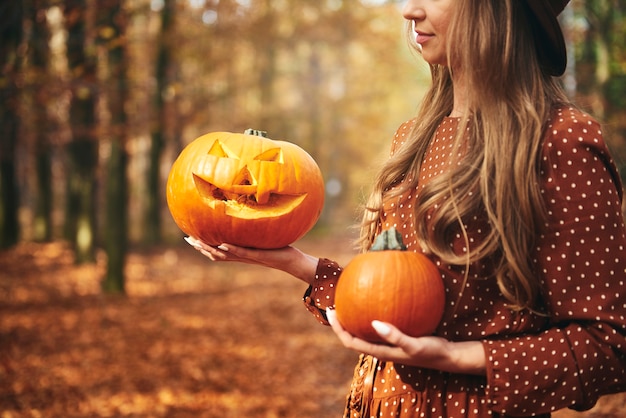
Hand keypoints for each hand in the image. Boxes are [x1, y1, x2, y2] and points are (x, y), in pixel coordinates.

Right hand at [183, 236, 318, 283]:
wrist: (291, 261)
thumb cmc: (278, 249)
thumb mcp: (263, 238)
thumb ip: (254, 231)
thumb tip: (249, 215)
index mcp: (240, 252)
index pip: (217, 251)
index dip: (203, 245)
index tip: (190, 237)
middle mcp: (241, 256)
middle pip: (215, 254)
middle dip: (201, 247)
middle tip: (188, 239)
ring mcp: (248, 257)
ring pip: (225, 255)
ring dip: (211, 249)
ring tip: (198, 242)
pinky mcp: (258, 255)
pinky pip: (242, 253)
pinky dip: (232, 249)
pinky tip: (223, 243)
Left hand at [326, 309, 485, 375]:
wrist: (449, 355)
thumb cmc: (431, 352)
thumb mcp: (414, 345)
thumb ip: (395, 336)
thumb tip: (374, 323)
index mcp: (380, 352)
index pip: (350, 341)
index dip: (338, 328)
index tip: (331, 311)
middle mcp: (381, 347)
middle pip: (354, 335)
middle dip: (343, 321)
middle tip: (336, 302)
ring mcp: (389, 342)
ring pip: (366, 329)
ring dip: (357, 316)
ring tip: (352, 297)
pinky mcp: (398, 335)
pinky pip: (381, 322)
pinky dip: (375, 310)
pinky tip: (382, 296)